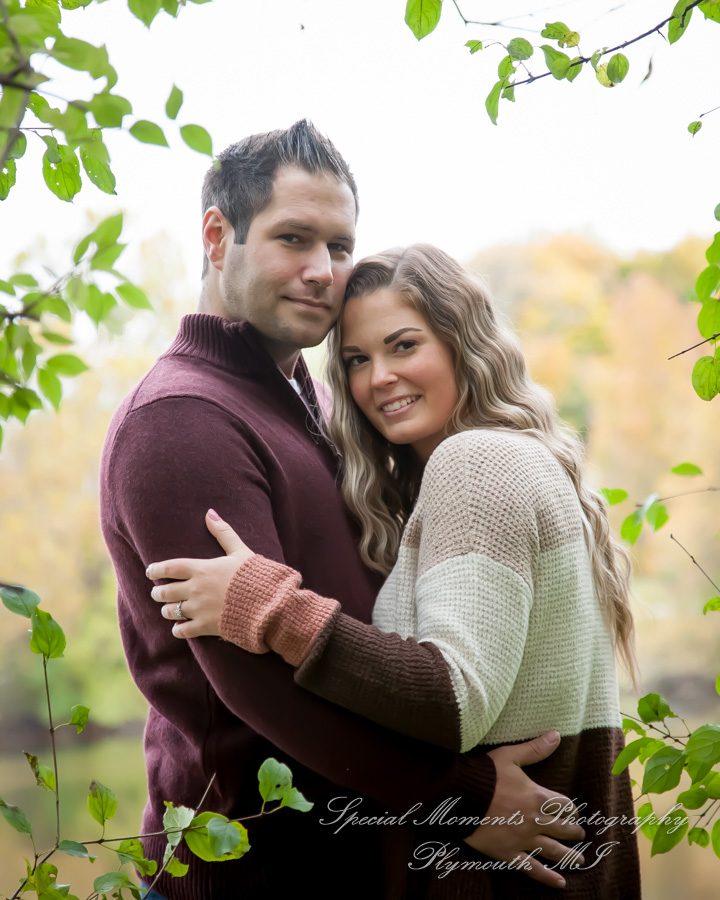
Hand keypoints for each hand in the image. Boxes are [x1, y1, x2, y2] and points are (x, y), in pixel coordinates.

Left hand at [146, 509, 253, 638]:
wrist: (267, 603)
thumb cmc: (255, 575)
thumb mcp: (240, 551)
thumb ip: (223, 533)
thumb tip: (210, 513)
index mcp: (202, 569)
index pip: (170, 567)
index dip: (156, 569)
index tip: (150, 571)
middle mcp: (195, 589)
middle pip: (165, 591)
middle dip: (157, 592)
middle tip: (156, 593)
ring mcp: (199, 609)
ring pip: (170, 611)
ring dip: (166, 610)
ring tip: (167, 610)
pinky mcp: (205, 627)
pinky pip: (182, 631)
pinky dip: (178, 630)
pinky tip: (179, 628)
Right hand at [463, 732, 584, 889]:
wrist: (459, 795)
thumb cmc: (484, 773)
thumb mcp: (510, 756)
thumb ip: (535, 749)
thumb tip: (556, 735)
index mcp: (537, 797)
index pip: (564, 806)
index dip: (570, 809)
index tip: (572, 811)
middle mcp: (535, 821)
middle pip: (563, 829)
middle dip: (573, 831)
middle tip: (578, 834)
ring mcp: (522, 839)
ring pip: (553, 851)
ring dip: (569, 855)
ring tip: (580, 860)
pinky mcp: (508, 853)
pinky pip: (532, 868)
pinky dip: (547, 877)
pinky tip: (560, 883)